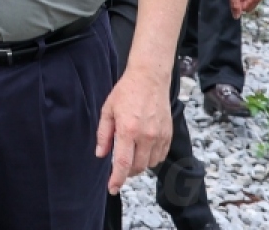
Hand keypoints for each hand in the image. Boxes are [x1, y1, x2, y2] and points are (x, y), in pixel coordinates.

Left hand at [96, 68, 171, 193]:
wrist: (149, 79)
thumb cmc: (126, 92)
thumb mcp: (107, 110)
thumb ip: (103, 135)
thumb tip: (100, 154)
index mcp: (128, 130)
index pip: (123, 163)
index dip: (117, 179)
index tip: (112, 188)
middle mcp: (146, 136)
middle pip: (138, 167)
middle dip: (127, 172)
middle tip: (120, 167)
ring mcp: (159, 136)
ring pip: (150, 164)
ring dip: (139, 164)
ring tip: (131, 152)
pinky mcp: (168, 134)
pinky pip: (160, 156)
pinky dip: (151, 158)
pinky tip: (143, 148)